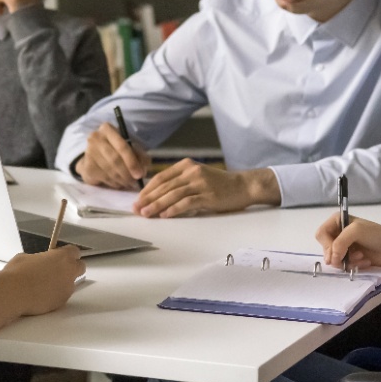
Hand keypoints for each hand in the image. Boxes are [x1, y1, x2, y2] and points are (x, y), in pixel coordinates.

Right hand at [0, 245, 85, 315]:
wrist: (13, 293)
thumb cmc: (17, 273)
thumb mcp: (25, 257)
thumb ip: (38, 259)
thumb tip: (37, 263)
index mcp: (62, 256)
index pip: (74, 251)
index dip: (67, 254)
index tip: (60, 256)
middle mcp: (69, 271)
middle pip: (80, 267)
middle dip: (72, 267)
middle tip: (59, 269)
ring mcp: (67, 288)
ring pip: (71, 283)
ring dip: (63, 282)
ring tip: (46, 285)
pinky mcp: (62, 302)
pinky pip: (63, 295)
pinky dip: (56, 295)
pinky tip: (43, 295)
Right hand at [76, 122, 147, 189]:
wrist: (95, 156)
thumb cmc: (116, 149)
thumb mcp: (130, 147)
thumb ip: (140, 156)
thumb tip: (142, 170)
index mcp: (107, 129)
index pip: (122, 146)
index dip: (132, 162)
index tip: (139, 174)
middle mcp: (95, 137)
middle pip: (115, 160)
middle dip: (128, 173)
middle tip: (135, 181)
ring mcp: (89, 152)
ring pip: (110, 171)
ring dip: (122, 180)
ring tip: (129, 182)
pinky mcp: (87, 166)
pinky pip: (105, 178)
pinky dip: (115, 183)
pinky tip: (119, 182)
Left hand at [132, 160, 275, 217]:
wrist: (243, 186)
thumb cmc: (219, 184)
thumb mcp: (197, 176)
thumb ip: (180, 182)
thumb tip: (158, 196)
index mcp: (186, 165)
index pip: (161, 177)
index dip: (147, 190)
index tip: (138, 200)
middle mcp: (192, 172)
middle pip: (164, 186)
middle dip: (148, 199)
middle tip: (137, 209)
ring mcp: (200, 183)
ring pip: (173, 194)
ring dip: (157, 205)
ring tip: (146, 214)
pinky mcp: (208, 196)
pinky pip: (186, 203)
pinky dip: (174, 209)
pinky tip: (165, 215)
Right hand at [316, 215, 380, 270]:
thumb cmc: (378, 235)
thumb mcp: (356, 231)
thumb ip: (339, 242)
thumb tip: (331, 259)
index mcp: (338, 221)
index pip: (321, 234)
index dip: (327, 245)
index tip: (336, 251)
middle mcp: (339, 233)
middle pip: (326, 248)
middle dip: (338, 254)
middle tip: (351, 256)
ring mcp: (345, 246)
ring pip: (334, 259)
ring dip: (348, 261)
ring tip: (361, 257)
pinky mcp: (352, 258)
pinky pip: (344, 266)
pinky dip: (354, 265)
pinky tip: (365, 261)